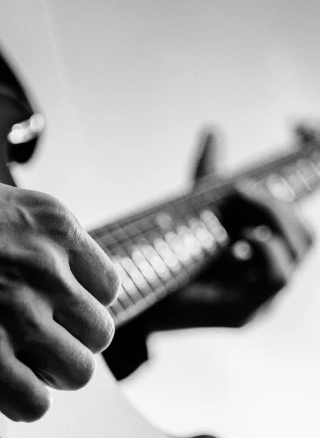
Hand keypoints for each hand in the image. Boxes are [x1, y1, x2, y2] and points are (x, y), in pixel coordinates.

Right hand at [0, 165, 119, 421]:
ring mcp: (20, 317)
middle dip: (72, 343)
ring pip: (78, 372)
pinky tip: (1, 388)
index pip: (108, 286)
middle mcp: (47, 272)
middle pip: (99, 333)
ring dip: (53, 376)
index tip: (65, 315)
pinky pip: (35, 404)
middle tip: (44, 345)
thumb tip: (41, 264)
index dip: (85, 306)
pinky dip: (23, 404)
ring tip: (25, 369)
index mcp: (54, 228)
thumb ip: (31, 238)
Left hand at [142, 129, 313, 331]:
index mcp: (265, 250)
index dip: (312, 159)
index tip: (295, 124)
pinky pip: (278, 276)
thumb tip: (214, 130)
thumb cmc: (168, 261)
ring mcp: (262, 297)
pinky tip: (241, 237)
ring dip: (272, 216)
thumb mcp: (194, 213)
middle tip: (239, 189)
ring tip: (238, 202)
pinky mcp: (246, 313)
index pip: (300, 211)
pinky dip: (265, 248)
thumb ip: (208, 176)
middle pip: (305, 231)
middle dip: (277, 202)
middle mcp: (270, 274)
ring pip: (300, 247)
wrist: (135, 304)